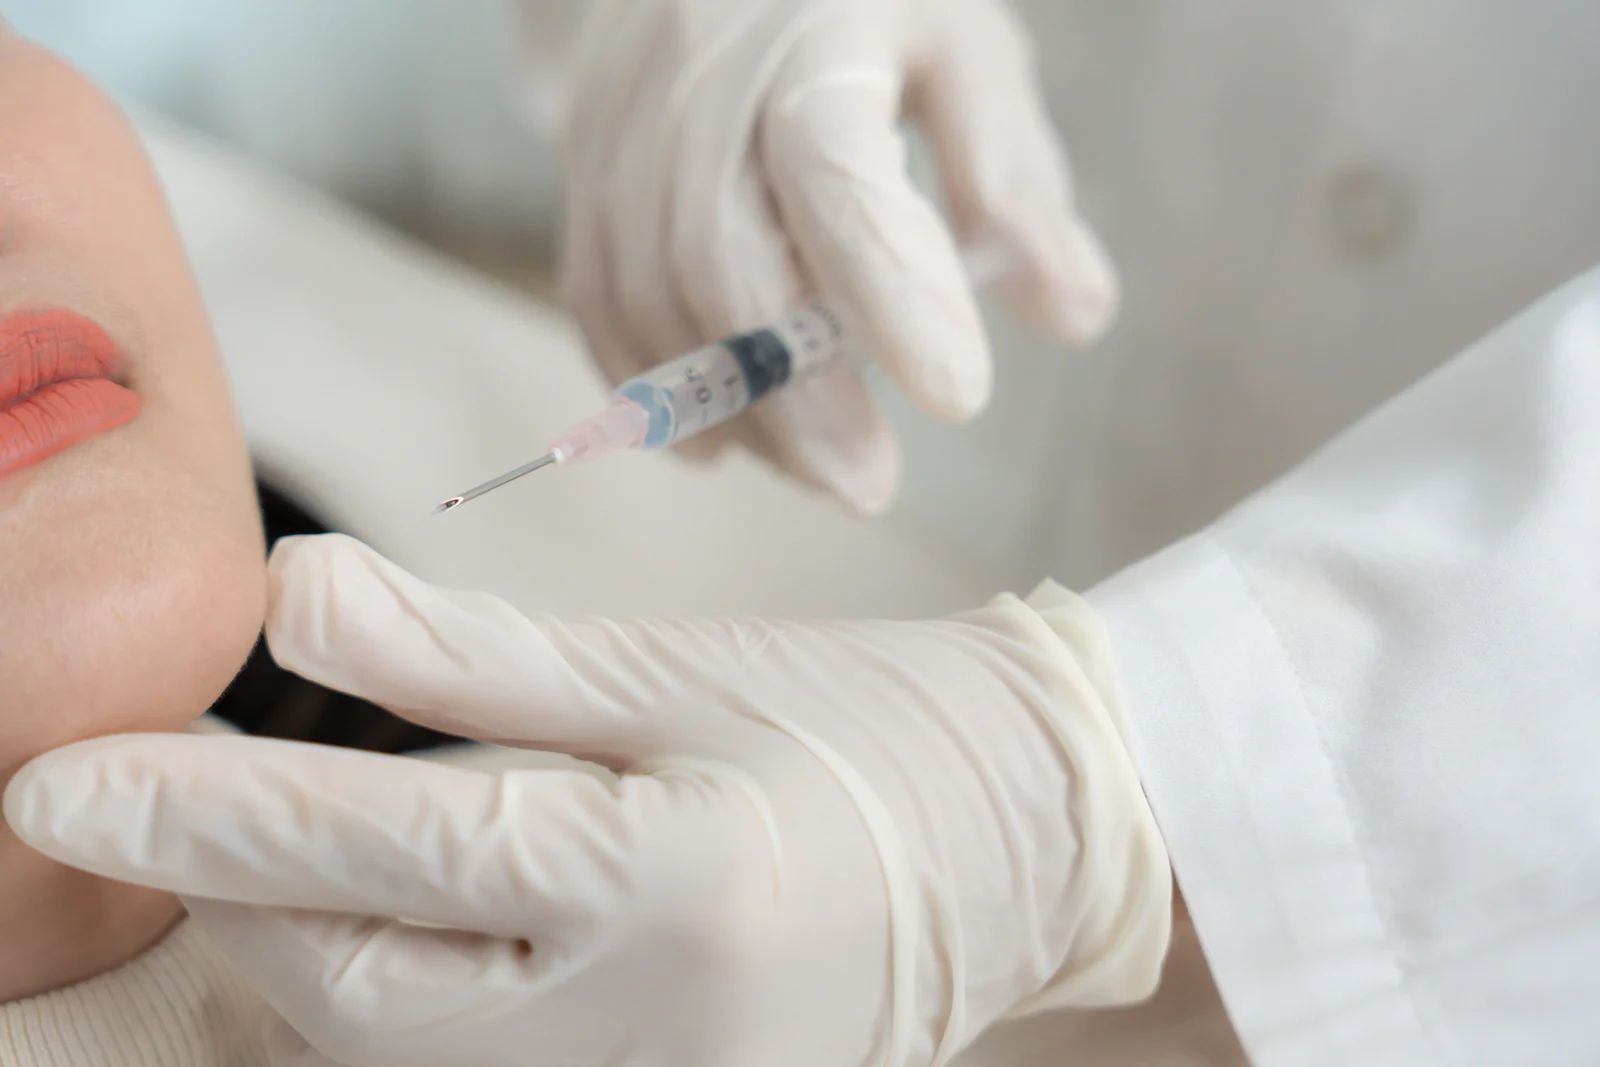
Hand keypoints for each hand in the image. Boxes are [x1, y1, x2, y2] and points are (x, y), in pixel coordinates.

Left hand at [5, 534, 1167, 1066]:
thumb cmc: (871, 729)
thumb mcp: (678, 674)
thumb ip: (476, 660)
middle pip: (354, 998)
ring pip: (393, 1058)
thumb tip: (296, 604)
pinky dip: (397, 1007)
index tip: (65, 776)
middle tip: (172, 798)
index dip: (208, 810)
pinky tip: (387, 928)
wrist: (1028, 843)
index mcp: (671, 888)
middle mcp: (652, 1038)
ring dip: (303, 958)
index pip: (383, 852)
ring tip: (277, 855)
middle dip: (241, 897)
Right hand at [560, 0, 1116, 513]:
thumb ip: (1012, 180)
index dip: (889, 291)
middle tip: (868, 485)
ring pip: (648, 292)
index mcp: (819, 38)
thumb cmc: (863, 4)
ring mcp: (625, 124)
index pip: (836, 172)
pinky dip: (653, 386)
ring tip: (817, 469)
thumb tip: (1074, 313)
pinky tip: (721, 441)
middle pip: (720, 257)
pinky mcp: (583, 165)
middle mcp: (702, 81)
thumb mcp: (965, 55)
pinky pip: (596, 294)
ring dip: (731, 408)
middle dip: (794, 396)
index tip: (957, 395)